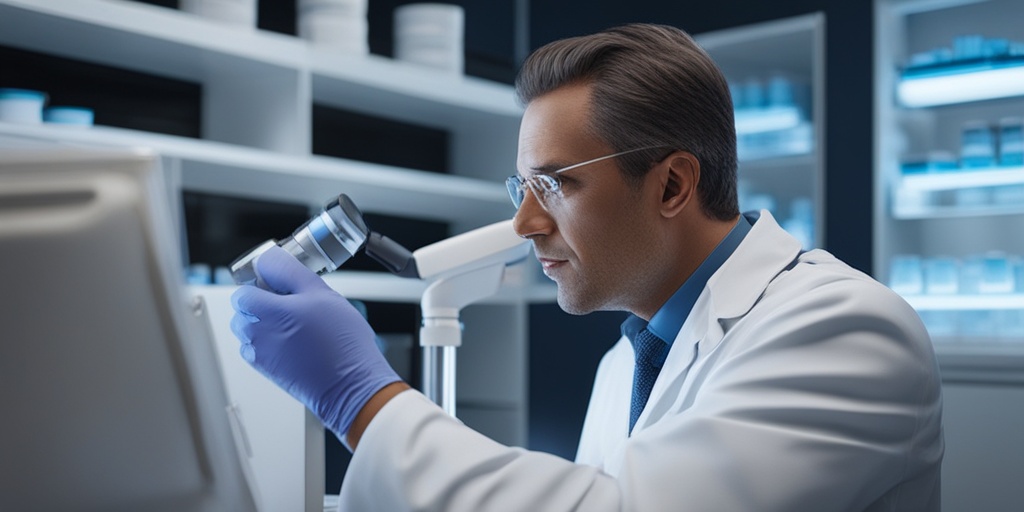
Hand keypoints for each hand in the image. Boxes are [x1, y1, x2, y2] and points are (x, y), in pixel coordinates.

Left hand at [230, 245, 401, 436]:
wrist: (349, 385)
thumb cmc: (340, 343)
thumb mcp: (320, 292)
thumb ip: (289, 271)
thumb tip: (268, 258)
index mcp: (264, 312)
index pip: (242, 290)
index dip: (262, 284)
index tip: (282, 285)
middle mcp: (255, 334)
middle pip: (243, 310)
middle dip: (263, 303)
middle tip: (295, 304)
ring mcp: (259, 355)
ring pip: (251, 329)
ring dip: (267, 323)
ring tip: (298, 324)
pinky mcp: (268, 371)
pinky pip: (260, 348)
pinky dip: (272, 342)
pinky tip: (299, 342)